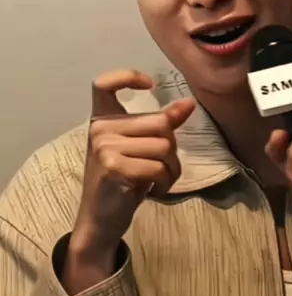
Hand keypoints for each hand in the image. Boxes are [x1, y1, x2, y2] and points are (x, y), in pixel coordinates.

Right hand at [64, 69, 194, 293]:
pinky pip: (158, 166)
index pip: (104, 83)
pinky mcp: (112, 164)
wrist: (100, 219)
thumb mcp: (140, 149)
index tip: (150, 85)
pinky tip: (154, 191)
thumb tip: (188, 104)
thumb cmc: (123, 181)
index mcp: (103, 119)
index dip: (128, 76)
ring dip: (171, 169)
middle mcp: (100, 128)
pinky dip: (165, 182)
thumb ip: (162, 125)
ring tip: (158, 181)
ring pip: (164, 145)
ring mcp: (104, 145)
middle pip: (160, 122)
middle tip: (162, 168)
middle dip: (172, 149)